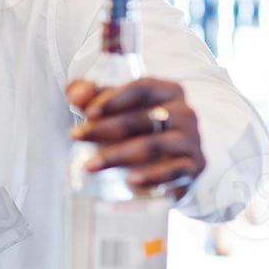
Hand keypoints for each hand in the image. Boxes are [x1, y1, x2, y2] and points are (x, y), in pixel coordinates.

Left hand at [65, 77, 203, 196]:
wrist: (172, 162)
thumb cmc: (137, 127)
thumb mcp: (115, 106)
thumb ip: (92, 94)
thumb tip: (76, 96)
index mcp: (168, 91)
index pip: (142, 88)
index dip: (113, 99)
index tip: (87, 112)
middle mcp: (185, 113)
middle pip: (143, 118)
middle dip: (105, 128)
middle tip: (75, 136)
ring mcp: (191, 141)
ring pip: (154, 145)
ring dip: (118, 155)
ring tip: (90, 165)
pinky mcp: (194, 167)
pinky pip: (174, 171)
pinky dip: (152, 176)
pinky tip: (129, 181)